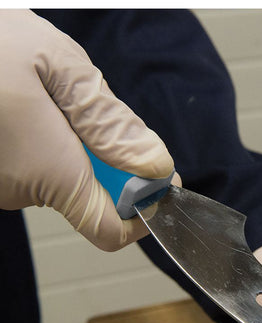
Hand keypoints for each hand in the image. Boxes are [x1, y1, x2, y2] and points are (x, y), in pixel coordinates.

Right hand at [0, 10, 174, 250]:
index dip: (144, 214)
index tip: (161, 182)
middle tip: (99, 113)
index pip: (112, 231)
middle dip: (113, 164)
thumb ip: (111, 123)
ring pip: (67, 179)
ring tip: (55, 99)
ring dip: (80, 146)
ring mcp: (4, 186)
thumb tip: (155, 165)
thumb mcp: (57, 66)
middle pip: (95, 199)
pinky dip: (54, 143)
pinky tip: (35, 107)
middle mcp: (25, 191)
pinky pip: (40, 168)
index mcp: (51, 171)